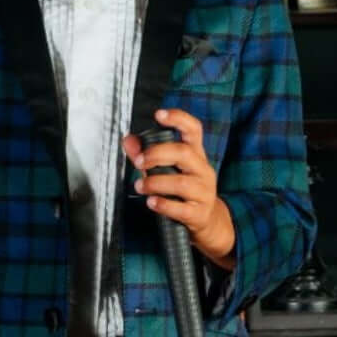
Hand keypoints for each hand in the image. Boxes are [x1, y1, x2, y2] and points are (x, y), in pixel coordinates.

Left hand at [122, 108, 234, 268]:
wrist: (208, 221)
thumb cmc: (185, 191)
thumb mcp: (169, 170)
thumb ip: (147, 155)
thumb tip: (128, 140)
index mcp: (196, 154)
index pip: (193, 130)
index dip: (178, 118)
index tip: (159, 114)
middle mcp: (202, 170)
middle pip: (184, 153)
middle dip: (157, 154)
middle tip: (138, 162)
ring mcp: (203, 192)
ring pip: (182, 183)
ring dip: (155, 182)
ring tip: (139, 185)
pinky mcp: (199, 214)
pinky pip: (182, 208)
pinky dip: (164, 205)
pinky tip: (151, 202)